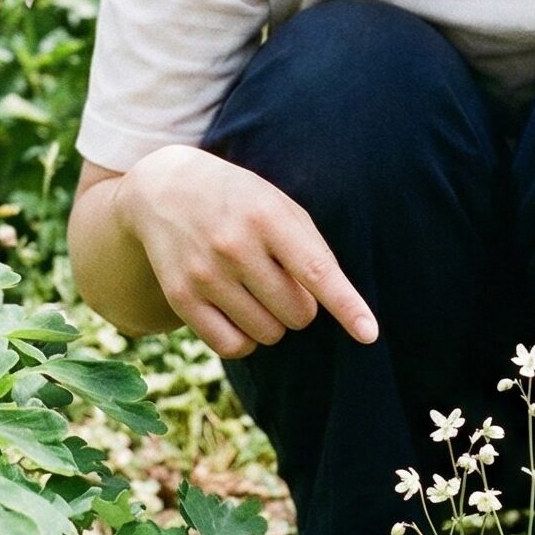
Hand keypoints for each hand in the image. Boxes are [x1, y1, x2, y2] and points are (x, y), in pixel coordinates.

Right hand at [118, 144, 378, 359]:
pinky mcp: (181, 297)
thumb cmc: (239, 200)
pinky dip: (246, 340)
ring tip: (257, 292)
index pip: (316, 271)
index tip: (369, 334)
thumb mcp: (278, 204)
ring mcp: (205, 274)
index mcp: (267, 217)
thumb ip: (310, 248)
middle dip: (301, 306)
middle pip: (297, 314)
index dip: (346, 306)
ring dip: (274, 323)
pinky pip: (232, 346)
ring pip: (268, 335)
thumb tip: (336, 306)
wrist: (165, 188)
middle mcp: (234, 246)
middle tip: (282, 281)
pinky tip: (241, 315)